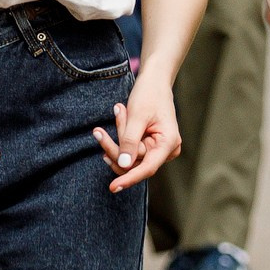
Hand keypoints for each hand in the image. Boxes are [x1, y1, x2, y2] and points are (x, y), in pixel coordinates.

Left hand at [92, 67, 180, 193]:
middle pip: (133, 162)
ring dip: (118, 137)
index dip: (129, 178)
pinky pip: (129, 149)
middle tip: (99, 130)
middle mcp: (166, 150)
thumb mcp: (137, 116)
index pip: (147, 168)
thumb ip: (129, 142)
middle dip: (116, 146)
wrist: (155, 81)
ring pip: (128, 157)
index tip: (113, 187)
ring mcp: (158, 149)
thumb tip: (123, 165)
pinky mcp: (148, 146)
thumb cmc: (149, 94)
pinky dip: (121, 135)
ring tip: (119, 111)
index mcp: (169, 144)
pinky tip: (121, 115)